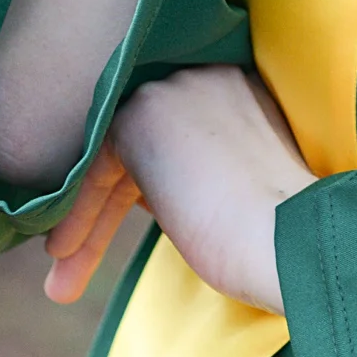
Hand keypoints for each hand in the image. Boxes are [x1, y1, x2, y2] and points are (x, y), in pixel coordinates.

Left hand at [44, 66, 314, 312]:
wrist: (294, 241)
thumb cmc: (282, 236)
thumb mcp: (243, 186)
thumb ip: (202, 170)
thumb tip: (149, 195)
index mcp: (241, 90)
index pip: (177, 133)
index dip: (146, 187)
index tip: (129, 229)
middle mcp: (208, 75)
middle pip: (141, 143)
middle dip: (108, 207)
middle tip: (79, 259)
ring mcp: (176, 89)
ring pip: (113, 155)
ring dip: (87, 219)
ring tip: (62, 280)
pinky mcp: (143, 115)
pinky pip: (94, 166)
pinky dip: (77, 212)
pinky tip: (64, 253)